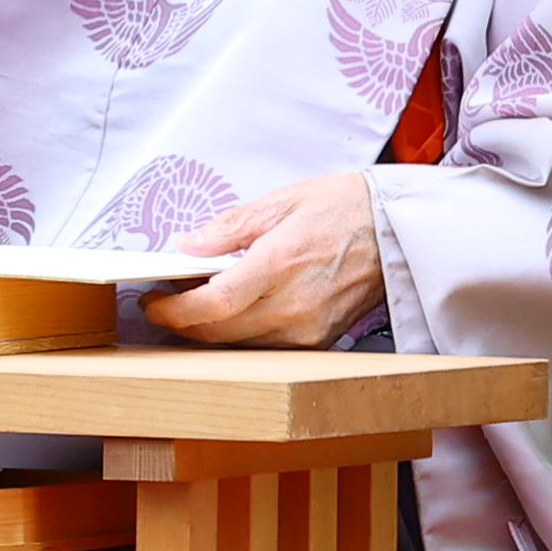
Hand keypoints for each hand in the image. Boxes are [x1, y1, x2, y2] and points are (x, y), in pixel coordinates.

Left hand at [153, 172, 386, 347]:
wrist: (400, 231)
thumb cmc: (345, 208)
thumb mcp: (283, 201)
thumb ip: (229, 227)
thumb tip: (187, 245)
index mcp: (280, 263)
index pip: (212, 303)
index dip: (173, 309)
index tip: (151, 301)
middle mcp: (293, 305)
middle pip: (218, 333)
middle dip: (181, 323)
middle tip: (164, 303)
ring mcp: (307, 330)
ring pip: (238, 347)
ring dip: (208, 332)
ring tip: (194, 306)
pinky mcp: (318, 342)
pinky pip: (265, 349)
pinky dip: (240, 336)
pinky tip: (232, 316)